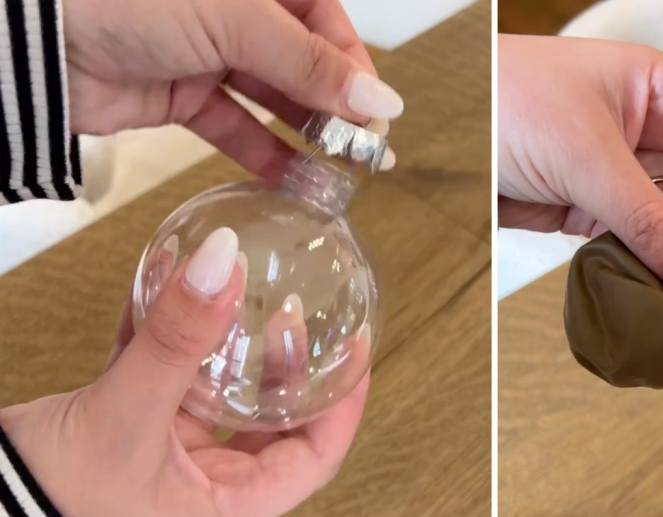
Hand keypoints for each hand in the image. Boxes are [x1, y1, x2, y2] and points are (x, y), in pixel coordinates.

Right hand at [0, 228, 368, 516]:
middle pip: (273, 422)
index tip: (356, 348)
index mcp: (226, 507)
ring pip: (220, 397)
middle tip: (293, 313)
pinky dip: (172, 341)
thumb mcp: (126, 417)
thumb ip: (175, 341)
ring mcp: (170, 460)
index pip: (316, 456)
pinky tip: (172, 294)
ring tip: (239, 294)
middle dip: (286, 366)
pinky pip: (168, 382)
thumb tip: (222, 263)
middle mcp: (206, 488)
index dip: (344, 402)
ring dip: (227, 346)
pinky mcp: (133, 433)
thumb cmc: (47, 500)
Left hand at [65, 0, 403, 175]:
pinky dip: (263, 155)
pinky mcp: (182, 97)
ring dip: (306, 136)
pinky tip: (294, 180)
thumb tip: (382, 100)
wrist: (37, 38)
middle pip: (304, 64)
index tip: (377, 113)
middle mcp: (237, 15)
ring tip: (338, 172)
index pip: (325, 22)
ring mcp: (209, 56)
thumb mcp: (236, 21)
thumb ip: (309, 64)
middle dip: (336, 107)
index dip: (353, 68)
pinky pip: (235, 128)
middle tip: (364, 151)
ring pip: (273, 100)